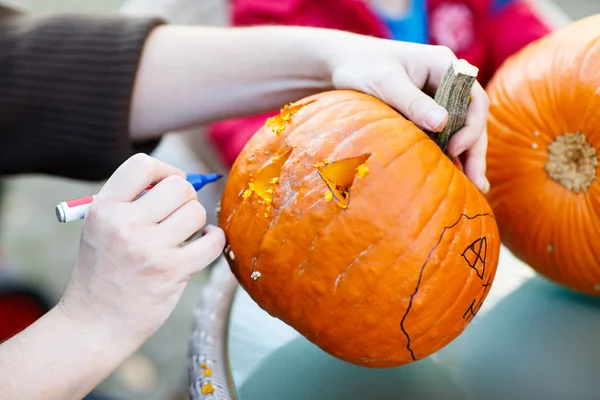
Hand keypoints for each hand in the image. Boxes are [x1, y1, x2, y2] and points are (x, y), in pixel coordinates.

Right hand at [59, 153, 224, 348]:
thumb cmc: (102, 275)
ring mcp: (149, 248)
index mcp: (104, 209)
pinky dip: (214, 240)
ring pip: (196, 212)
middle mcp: (125, 224)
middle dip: (186, 197)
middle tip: (179, 214)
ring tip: (184, 235)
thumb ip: (131, 203)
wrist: (93, 325)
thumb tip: (180, 182)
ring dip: (197, 222)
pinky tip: (204, 243)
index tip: (169, 183)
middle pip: (178, 186)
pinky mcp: (172, 271)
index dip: (164, 170)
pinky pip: (212, 242)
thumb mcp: (100, 229)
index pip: (143, 166)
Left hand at [328, 38, 489, 192]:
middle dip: (475, 150)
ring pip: (461, 128)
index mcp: (444, 65)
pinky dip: (449, 152)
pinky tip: (455, 175)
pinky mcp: (426, 110)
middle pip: (472, 118)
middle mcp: (447, 80)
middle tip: (477, 183)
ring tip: (475, 187)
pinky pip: (444, 132)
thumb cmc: (362, 66)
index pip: (474, 98)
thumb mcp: (386, 83)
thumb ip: (413, 102)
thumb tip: (443, 124)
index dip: (470, 127)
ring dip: (467, 156)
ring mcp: (438, 96)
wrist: (341, 63)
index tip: (453, 149)